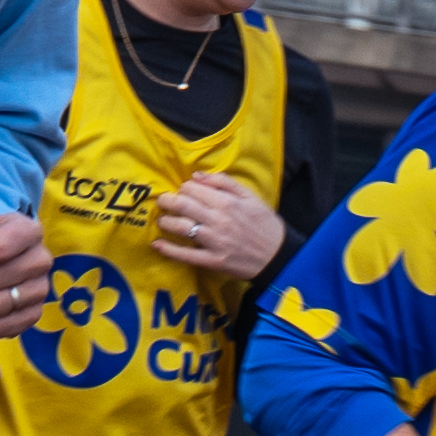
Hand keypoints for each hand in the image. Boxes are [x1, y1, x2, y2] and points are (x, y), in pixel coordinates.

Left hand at [149, 169, 285, 283]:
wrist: (278, 256)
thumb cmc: (265, 224)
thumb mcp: (250, 197)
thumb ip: (224, 183)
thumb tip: (197, 175)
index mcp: (226, 202)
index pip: (192, 188)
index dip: (184, 188)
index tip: (184, 193)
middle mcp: (217, 220)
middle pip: (182, 205)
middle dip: (167, 201)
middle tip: (163, 202)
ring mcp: (214, 241)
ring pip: (180, 227)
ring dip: (166, 222)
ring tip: (162, 221)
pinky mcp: (212, 261)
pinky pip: (185, 255)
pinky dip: (169, 250)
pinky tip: (157, 244)